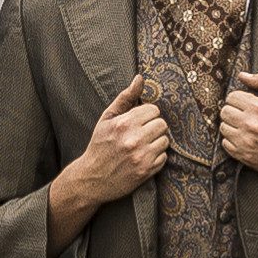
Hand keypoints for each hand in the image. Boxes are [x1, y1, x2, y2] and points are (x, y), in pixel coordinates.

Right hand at [50, 76, 171, 226]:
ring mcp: (141, 157)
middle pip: (162, 124)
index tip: (138, 122)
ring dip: (156, 142)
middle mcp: (134, 140)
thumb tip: (140, 78)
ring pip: (165, 141)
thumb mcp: (107, 119)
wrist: (92, 178)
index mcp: (124, 124)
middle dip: (153, 127)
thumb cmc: (99, 145)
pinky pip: (164, 157)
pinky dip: (156, 157)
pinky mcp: (146, 171)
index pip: (153, 110)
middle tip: (141, 134)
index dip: (146, 115)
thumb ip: (125, 98)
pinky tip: (142, 158)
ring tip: (141, 146)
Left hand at [219, 73, 257, 184]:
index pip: (232, 97)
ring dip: (232, 126)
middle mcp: (249, 124)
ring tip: (245, 128)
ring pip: (223, 127)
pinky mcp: (242, 155)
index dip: (240, 99)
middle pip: (225, 111)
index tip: (247, 104)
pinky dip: (233, 140)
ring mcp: (244, 141)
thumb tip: (242, 76)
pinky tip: (245, 139)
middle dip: (234, 111)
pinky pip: (225, 142)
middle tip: (245, 116)